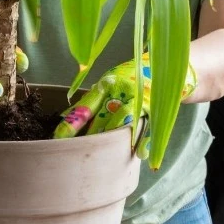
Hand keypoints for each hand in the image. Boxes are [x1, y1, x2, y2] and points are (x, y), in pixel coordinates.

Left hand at [53, 54, 195, 158]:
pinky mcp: (153, 107)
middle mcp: (119, 91)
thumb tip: (68, 116)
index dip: (70, 125)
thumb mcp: (110, 81)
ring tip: (102, 159)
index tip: (58, 139)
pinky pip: (147, 127)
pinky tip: (140, 155)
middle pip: (101, 121)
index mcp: (105, 85)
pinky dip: (144, 142)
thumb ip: (94, 98)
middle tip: (76, 155)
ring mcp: (138, 99)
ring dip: (112, 142)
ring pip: (121, 124)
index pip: (84, 108)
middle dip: (90, 139)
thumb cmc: (132, 76)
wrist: (166, 64)